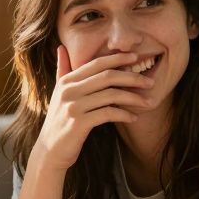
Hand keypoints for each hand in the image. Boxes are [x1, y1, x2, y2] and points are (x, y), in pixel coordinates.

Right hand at [30, 47, 151, 170]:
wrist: (49, 151)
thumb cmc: (59, 122)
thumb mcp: (58, 93)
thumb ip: (61, 70)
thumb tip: (61, 47)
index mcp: (66, 81)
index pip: (96, 64)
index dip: (117, 59)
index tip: (136, 57)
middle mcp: (68, 91)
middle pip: (107, 77)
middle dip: (131, 77)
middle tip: (149, 82)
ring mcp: (73, 107)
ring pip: (111, 95)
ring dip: (133, 98)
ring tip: (147, 102)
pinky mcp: (79, 123)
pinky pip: (108, 113)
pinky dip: (124, 114)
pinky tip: (134, 117)